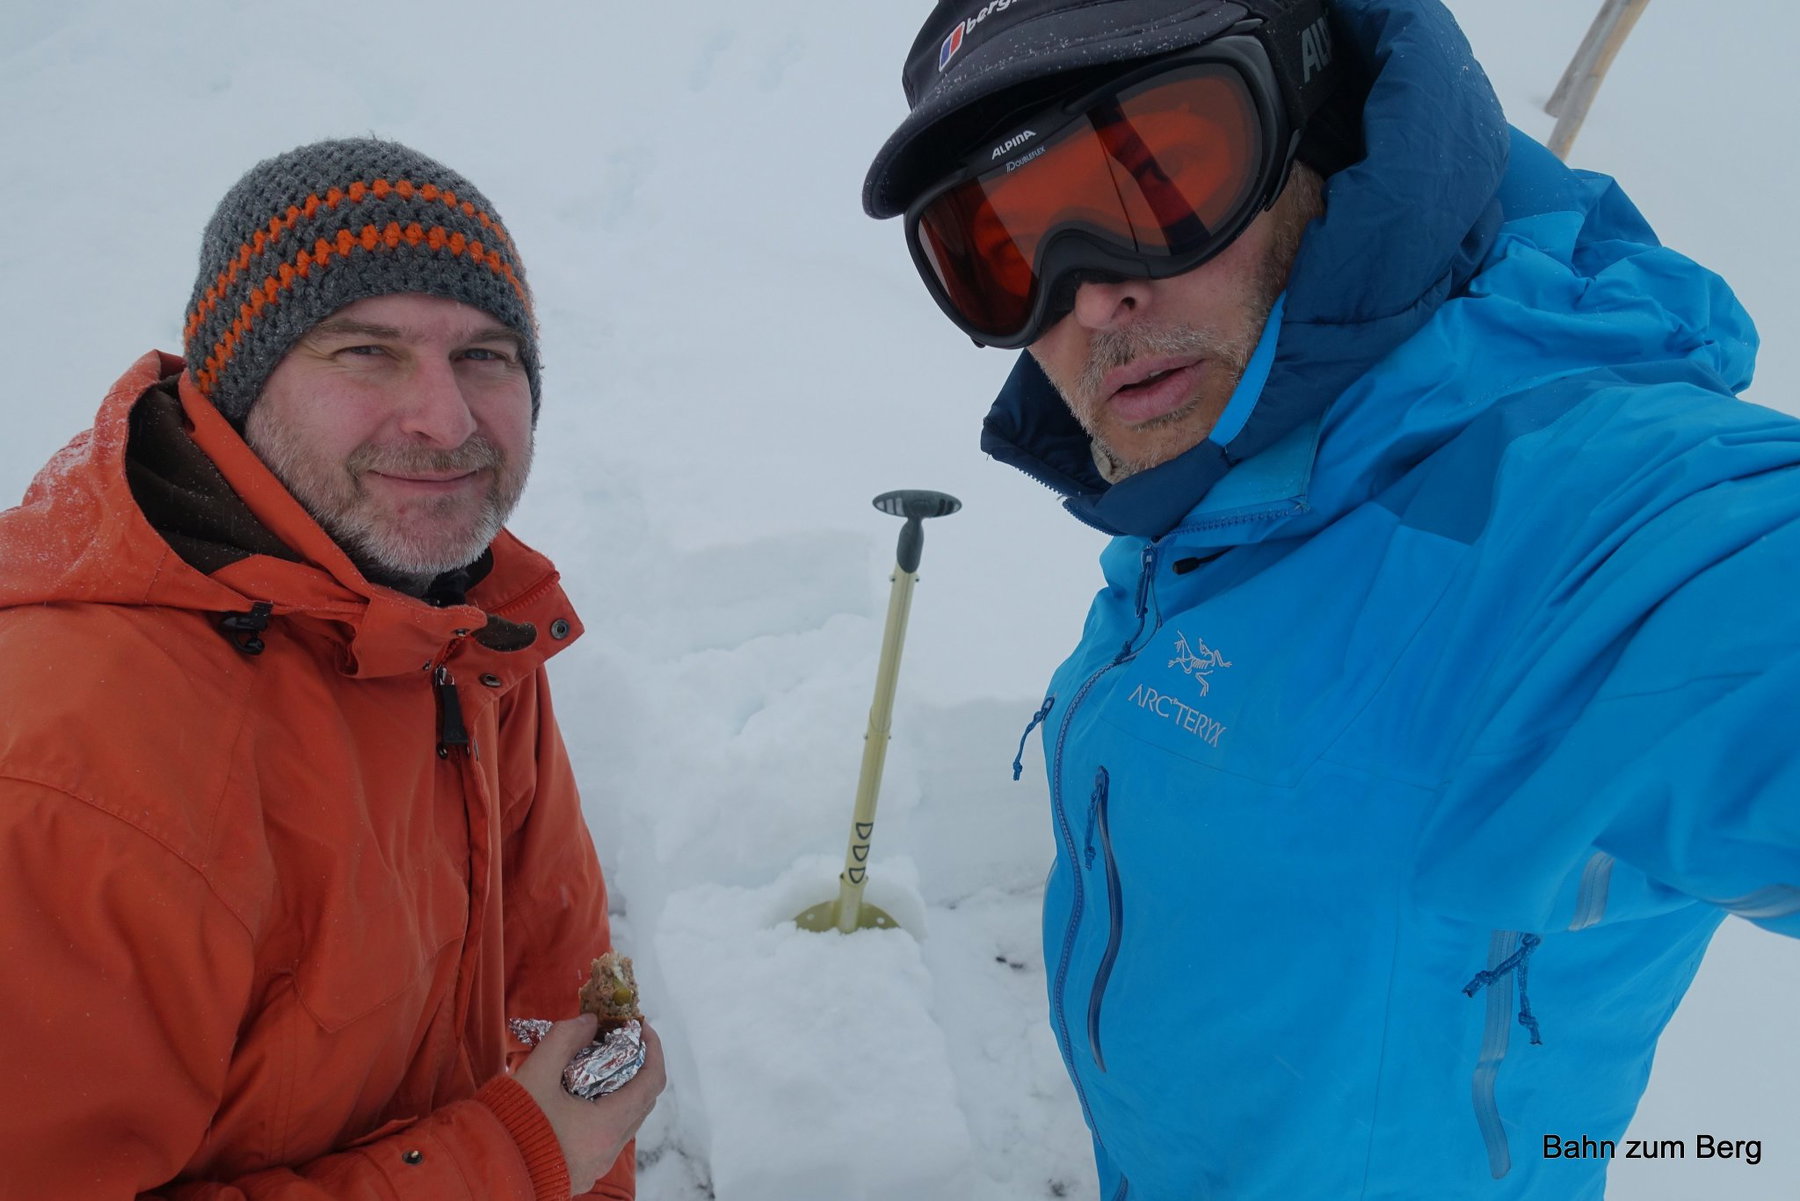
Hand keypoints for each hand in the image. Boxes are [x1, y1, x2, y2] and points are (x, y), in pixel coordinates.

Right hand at [513, 1012, 666, 1193]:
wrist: (485, 1171)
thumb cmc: (511, 1123)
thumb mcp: (536, 1072)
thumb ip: (565, 1039)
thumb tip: (590, 1022)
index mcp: (607, 1126)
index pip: (651, 1082)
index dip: (653, 1049)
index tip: (640, 1027)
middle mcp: (608, 1150)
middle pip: (642, 1103)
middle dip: (637, 1067)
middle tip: (618, 1041)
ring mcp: (595, 1165)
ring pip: (624, 1122)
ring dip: (620, 1091)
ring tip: (596, 1064)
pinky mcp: (580, 1173)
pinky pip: (605, 1138)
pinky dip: (605, 1111)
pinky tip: (580, 1095)